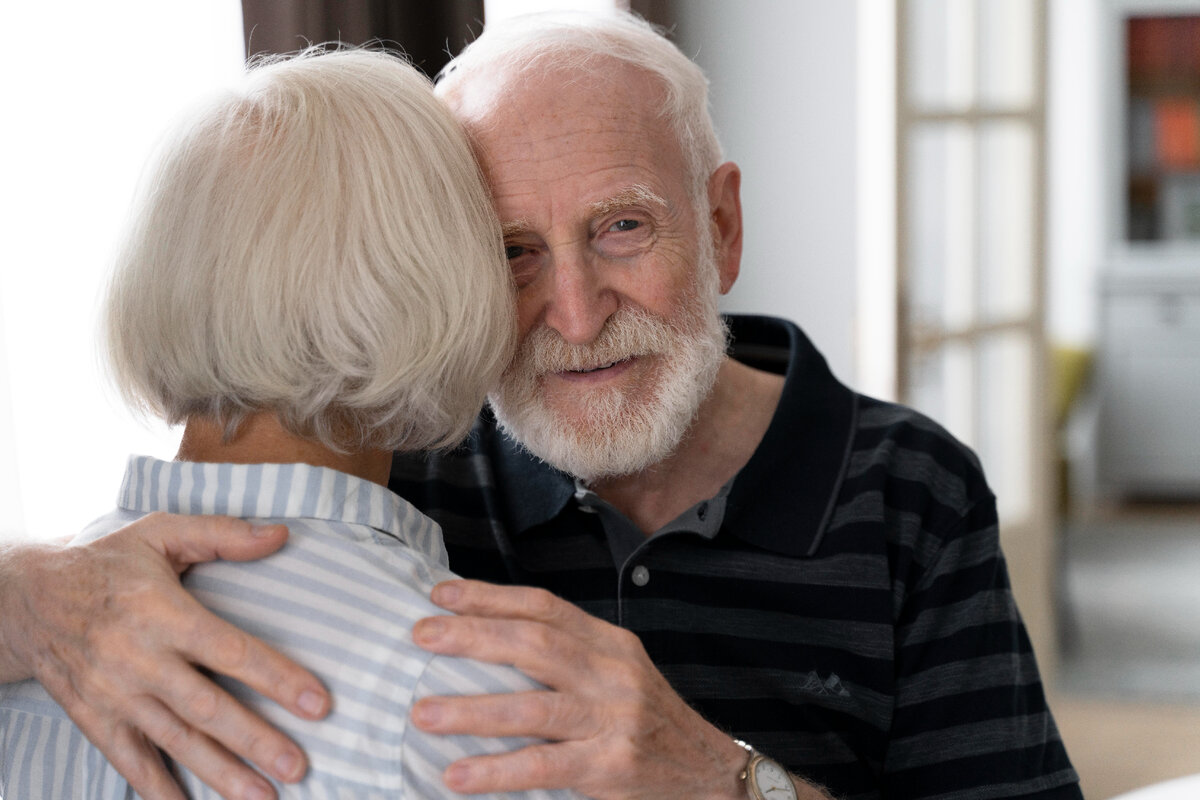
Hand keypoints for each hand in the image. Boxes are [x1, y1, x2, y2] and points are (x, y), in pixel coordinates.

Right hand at [0, 512, 330, 799]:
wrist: (26, 599)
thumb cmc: (109, 562)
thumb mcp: (162, 533)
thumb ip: (223, 535)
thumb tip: (281, 534)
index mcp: (161, 612)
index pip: (230, 651)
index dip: (276, 678)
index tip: (318, 703)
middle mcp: (138, 659)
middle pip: (207, 708)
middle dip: (256, 741)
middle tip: (299, 767)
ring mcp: (114, 695)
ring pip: (176, 742)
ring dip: (222, 773)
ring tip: (264, 797)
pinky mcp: (96, 720)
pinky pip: (131, 762)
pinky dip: (160, 790)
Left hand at [409, 579, 751, 798]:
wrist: (708, 772)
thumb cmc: (647, 721)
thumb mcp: (617, 673)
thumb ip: (568, 656)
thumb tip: (489, 641)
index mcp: (609, 643)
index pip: (545, 608)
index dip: (492, 597)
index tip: (441, 594)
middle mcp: (612, 673)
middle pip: (535, 645)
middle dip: (473, 637)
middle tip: (421, 636)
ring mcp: (613, 720)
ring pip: (534, 706)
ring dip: (473, 709)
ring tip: (423, 713)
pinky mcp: (610, 766)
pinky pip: (544, 766)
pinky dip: (497, 770)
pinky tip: (458, 774)